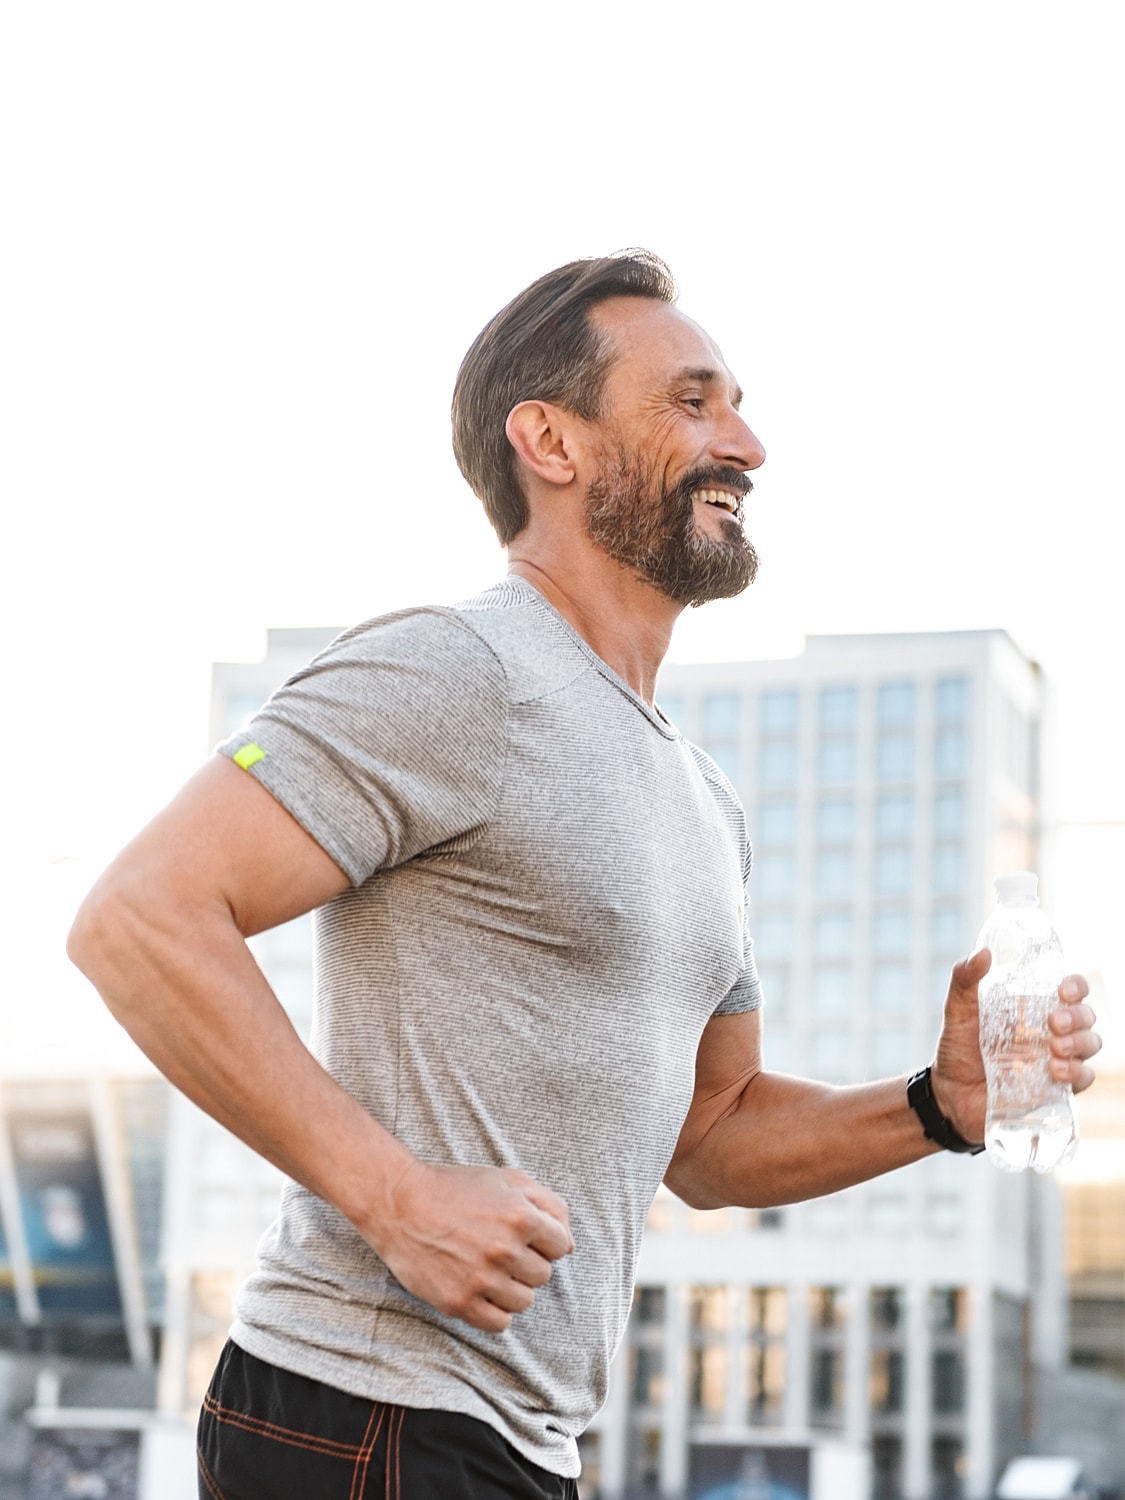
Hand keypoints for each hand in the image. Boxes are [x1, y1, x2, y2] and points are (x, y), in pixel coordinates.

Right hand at [370, 1160, 574, 1332]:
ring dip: (511, 1288)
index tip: (524, 1236)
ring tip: (488, 1268)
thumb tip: (569, 1244)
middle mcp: (504, 1250)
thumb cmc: (455, 1189)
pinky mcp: (460, 1302)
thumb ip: (548, 1204)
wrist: (400, 1204)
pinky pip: (500, 1324)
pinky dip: (495, 1311)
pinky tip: (480, 1289)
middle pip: (543, 1276)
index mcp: (521, 1218)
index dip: (544, 1240)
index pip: (561, 1247)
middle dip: (526, 1263)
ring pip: (524, 1301)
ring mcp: (482, 1279)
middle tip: (499, 1249)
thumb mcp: (507, 1179)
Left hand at [930, 951, 1100, 1144]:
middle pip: (1086, 1016)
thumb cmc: (957, 1049)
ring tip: (1055, 1048)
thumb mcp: (957, 1012)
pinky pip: (1084, 1079)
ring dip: (1080, 1042)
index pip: (1070, 991)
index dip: (1076, 986)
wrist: (949, 1095)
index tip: (1063, 989)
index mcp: (1033, 1009)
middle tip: (1052, 1023)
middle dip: (1077, 1016)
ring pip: (1090, 1044)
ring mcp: (1055, 1060)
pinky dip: (1077, 1072)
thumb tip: (984, 953)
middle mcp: (1050, 1032)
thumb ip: (965, 980)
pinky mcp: (1056, 1089)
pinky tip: (1056, 1071)